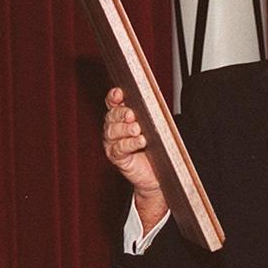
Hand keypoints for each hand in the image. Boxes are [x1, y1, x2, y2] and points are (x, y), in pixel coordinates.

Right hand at [102, 88, 167, 229]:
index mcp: (120, 118)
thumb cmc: (155, 148)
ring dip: (125, 129)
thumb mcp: (153, 127)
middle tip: (131, 113)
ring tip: (137, 128)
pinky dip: (129, 144)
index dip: (114, 97)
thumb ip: (149, 113)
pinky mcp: (118, 158)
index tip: (119, 93)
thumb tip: (152, 100)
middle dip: (120, 113)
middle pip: (111, 117)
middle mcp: (113, 129)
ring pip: (113, 132)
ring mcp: (113, 144)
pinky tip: (140, 141)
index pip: (113, 103)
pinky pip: (119, 149)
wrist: (156, 174)